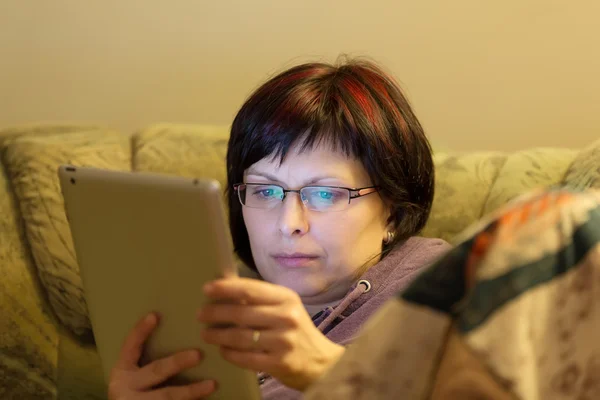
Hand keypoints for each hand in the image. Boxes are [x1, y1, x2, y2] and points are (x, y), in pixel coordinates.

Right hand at [108, 313, 216, 399]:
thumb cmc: (136, 390)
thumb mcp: (135, 376)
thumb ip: (148, 361)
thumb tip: (180, 335)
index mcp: (122, 371)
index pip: (130, 347)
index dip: (140, 331)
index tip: (154, 315)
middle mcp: (125, 387)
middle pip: (155, 371)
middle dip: (177, 362)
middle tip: (198, 354)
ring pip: (168, 396)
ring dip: (191, 391)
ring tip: (212, 385)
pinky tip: (205, 399)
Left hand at [197, 277, 344, 390]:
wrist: (321, 362)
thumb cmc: (296, 330)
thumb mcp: (285, 308)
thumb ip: (261, 299)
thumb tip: (224, 288)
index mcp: (286, 298)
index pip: (251, 289)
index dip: (226, 289)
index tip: (207, 289)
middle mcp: (286, 317)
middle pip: (242, 313)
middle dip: (216, 313)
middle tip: (200, 314)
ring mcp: (284, 341)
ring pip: (241, 337)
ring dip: (218, 335)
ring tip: (206, 334)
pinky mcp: (280, 363)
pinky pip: (246, 358)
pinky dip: (230, 354)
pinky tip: (223, 351)